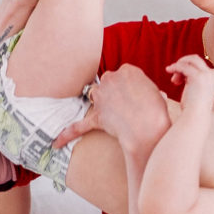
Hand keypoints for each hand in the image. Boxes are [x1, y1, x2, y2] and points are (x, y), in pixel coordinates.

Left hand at [53, 65, 170, 153]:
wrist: (149, 125)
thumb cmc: (157, 110)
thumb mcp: (156, 92)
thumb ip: (145, 90)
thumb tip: (147, 96)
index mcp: (128, 70)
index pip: (124, 75)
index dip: (130, 87)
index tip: (137, 96)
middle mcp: (111, 80)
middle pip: (108, 83)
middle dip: (115, 93)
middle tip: (130, 106)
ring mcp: (101, 98)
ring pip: (95, 96)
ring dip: (101, 104)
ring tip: (113, 115)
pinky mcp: (97, 117)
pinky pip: (78, 126)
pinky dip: (66, 135)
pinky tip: (56, 143)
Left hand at [165, 54, 213, 106]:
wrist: (195, 117)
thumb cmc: (193, 109)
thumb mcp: (194, 92)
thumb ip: (192, 83)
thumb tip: (183, 77)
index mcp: (212, 77)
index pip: (198, 64)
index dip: (187, 67)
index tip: (178, 79)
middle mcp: (210, 74)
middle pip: (195, 59)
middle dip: (182, 63)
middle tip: (174, 75)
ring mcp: (205, 74)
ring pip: (189, 60)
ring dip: (178, 66)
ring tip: (173, 79)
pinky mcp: (197, 76)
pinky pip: (183, 66)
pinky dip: (175, 67)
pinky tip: (169, 70)